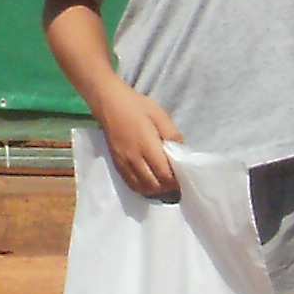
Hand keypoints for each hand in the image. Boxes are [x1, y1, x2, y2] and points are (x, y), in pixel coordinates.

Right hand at [98, 82, 184, 198]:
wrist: (109, 103)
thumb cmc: (138, 106)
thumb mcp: (161, 115)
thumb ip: (173, 135)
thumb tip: (182, 153)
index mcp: (147, 145)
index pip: (164, 174)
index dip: (176, 181)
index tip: (184, 178)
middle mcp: (134, 158)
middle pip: (154, 185)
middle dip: (167, 188)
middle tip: (176, 181)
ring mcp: (124, 163)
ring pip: (142, 188)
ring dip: (155, 190)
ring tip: (164, 183)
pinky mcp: (117, 164)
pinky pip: (131, 184)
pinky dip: (143, 188)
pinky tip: (150, 182)